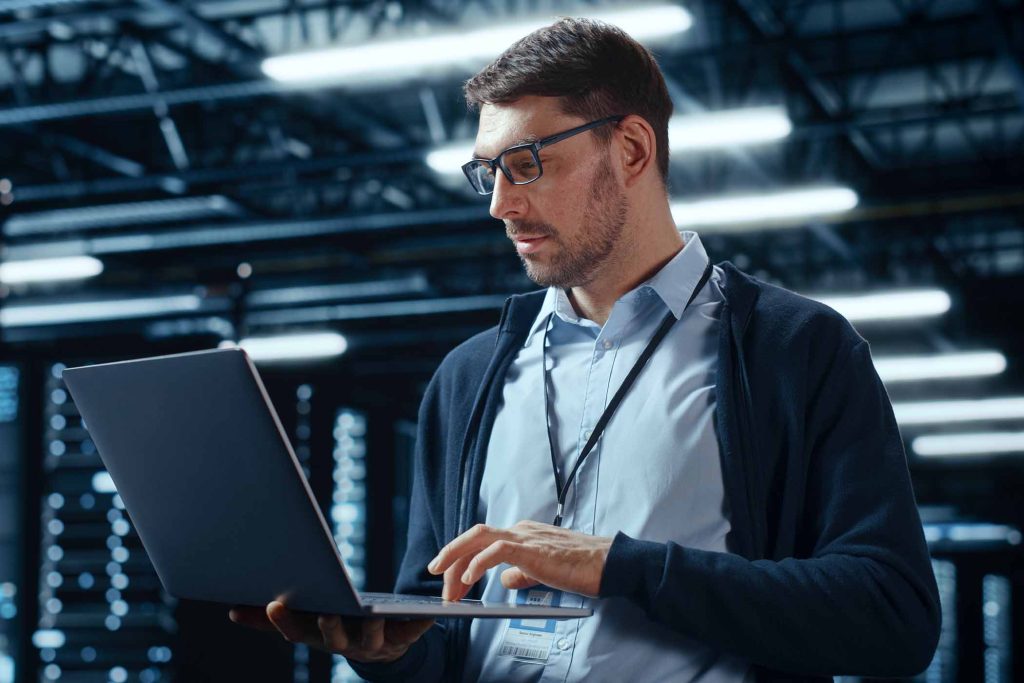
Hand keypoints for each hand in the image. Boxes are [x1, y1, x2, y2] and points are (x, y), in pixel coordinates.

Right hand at [228, 602, 433, 663]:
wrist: (383, 648)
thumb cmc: (337, 627)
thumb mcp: (305, 622)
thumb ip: (269, 620)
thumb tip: (232, 612)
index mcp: (319, 636)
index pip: (296, 631)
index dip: (284, 621)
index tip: (273, 603)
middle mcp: (345, 644)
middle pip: (333, 637)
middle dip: (328, 626)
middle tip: (325, 612)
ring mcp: (374, 644)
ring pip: (371, 637)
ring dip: (372, 628)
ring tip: (372, 613)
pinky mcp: (404, 638)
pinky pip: (413, 631)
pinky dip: (422, 623)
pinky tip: (430, 612)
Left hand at [427, 520, 612, 600]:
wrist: (608, 563)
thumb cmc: (582, 568)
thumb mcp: (543, 571)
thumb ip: (521, 573)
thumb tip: (503, 580)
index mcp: (522, 534)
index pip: (481, 542)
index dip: (461, 560)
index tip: (452, 582)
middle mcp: (520, 530)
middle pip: (473, 537)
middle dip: (450, 557)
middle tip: (439, 581)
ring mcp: (526, 537)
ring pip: (479, 537)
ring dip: (456, 558)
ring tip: (447, 582)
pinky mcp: (532, 549)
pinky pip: (497, 551)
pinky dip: (479, 563)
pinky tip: (471, 578)